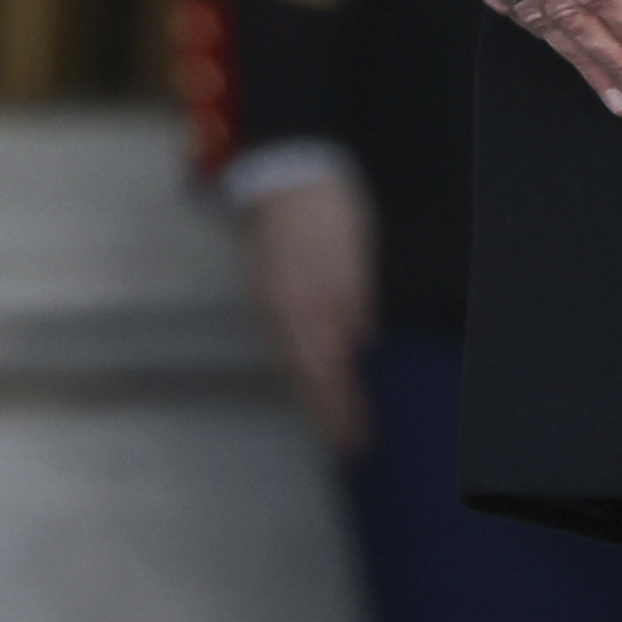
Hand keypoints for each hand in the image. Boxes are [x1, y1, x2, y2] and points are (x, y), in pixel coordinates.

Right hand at [233, 162, 378, 455]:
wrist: (281, 173)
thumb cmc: (330, 209)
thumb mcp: (356, 252)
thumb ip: (357, 299)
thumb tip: (361, 343)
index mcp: (314, 302)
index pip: (332, 372)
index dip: (345, 409)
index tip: (359, 441)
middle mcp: (286, 312)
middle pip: (308, 376)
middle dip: (327, 415)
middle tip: (346, 448)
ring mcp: (269, 304)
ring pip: (290, 363)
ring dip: (310, 397)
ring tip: (328, 426)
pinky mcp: (261, 293)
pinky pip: (278, 342)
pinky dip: (294, 368)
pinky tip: (304, 377)